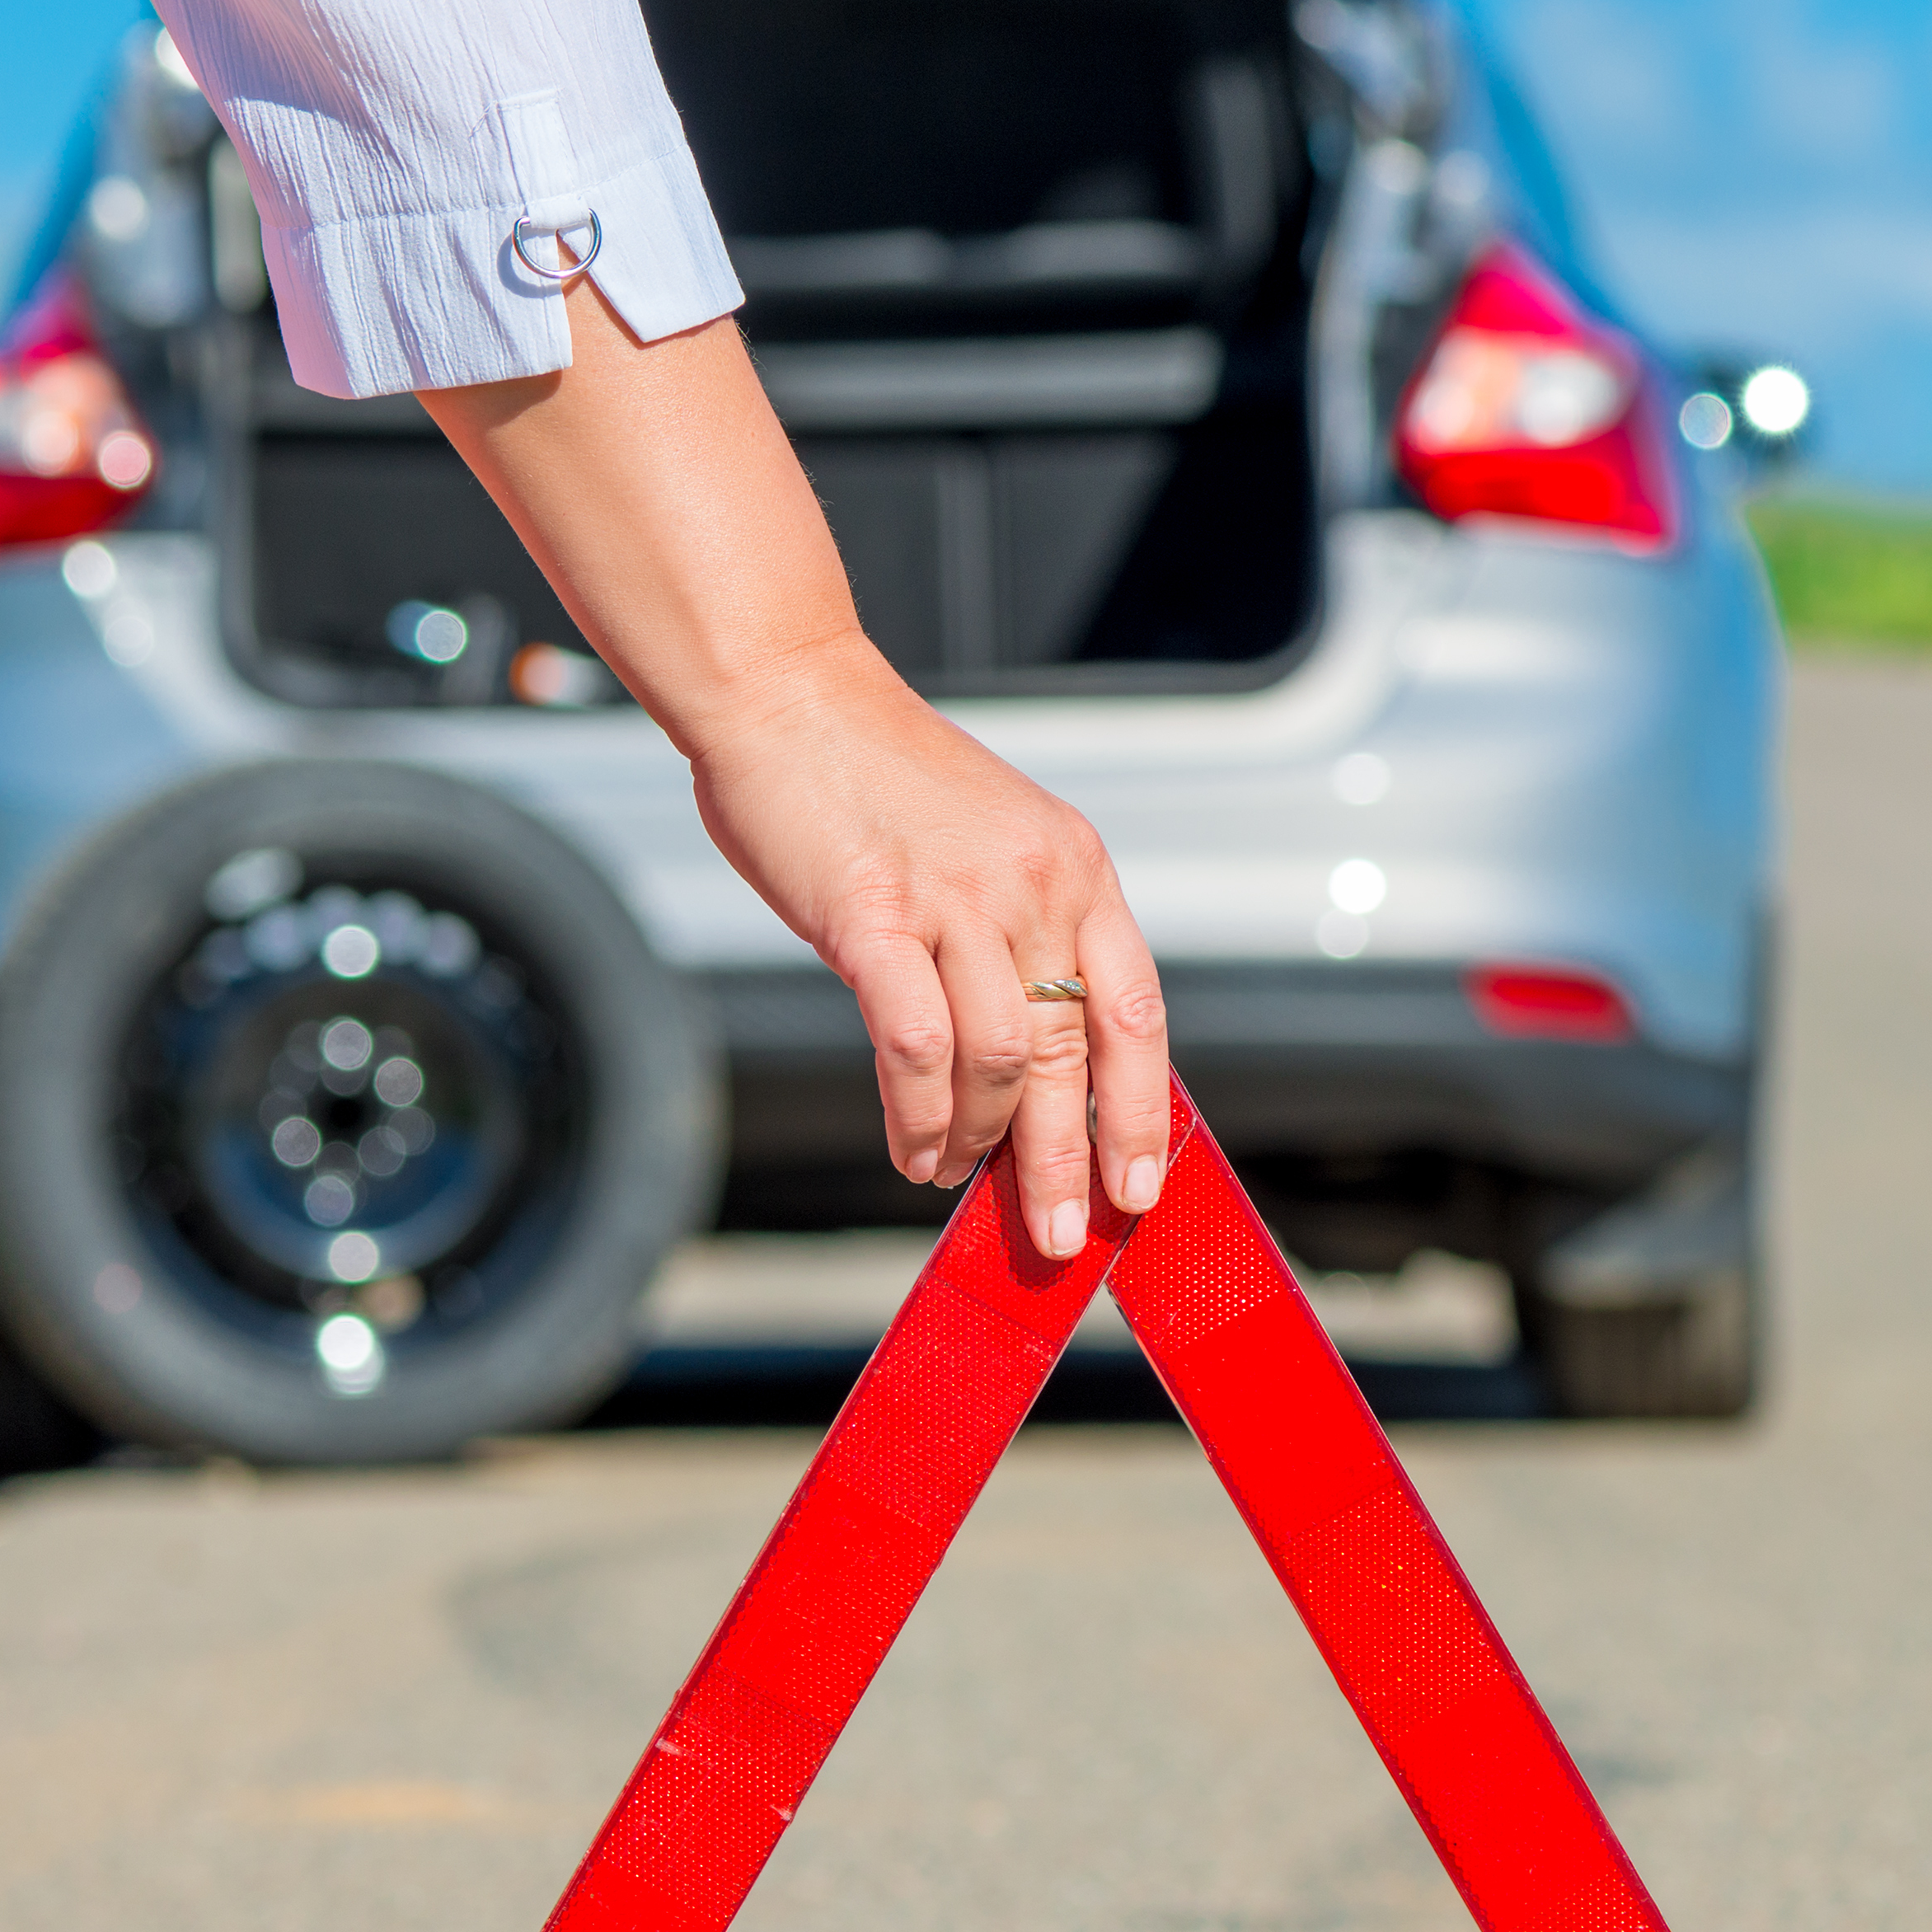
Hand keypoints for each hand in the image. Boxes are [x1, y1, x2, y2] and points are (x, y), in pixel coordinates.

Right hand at [684, 638, 1169, 1253]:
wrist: (788, 696)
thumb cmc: (877, 781)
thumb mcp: (988, 846)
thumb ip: (1018, 938)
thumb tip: (1030, 1062)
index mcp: (1075, 868)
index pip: (1135, 1011)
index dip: (1142, 1111)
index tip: (1138, 1186)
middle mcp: (1032, 883)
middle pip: (1071, 1052)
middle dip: (1066, 1160)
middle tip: (1053, 1235)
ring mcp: (954, 899)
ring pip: (1000, 1058)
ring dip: (982, 1141)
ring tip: (956, 1179)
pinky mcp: (872, 918)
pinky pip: (914, 1045)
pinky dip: (918, 1116)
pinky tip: (912, 1150)